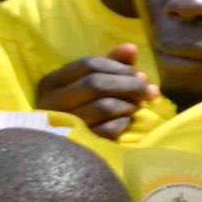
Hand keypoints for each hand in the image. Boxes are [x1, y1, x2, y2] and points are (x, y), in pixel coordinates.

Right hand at [33, 47, 153, 140]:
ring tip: (138, 106)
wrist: (63, 153)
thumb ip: (111, 64)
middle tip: (151, 91)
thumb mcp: (91, 82)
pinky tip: (126, 123)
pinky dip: (123, 124)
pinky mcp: (76, 144)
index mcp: (51, 82)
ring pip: (104, 107)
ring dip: (129, 105)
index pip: (89, 64)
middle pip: (96, 84)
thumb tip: (132, 48)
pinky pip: (108, 130)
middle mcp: (50, 102)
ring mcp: (62, 124)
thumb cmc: (80, 108)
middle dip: (130, 85)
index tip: (141, 74)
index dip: (120, 67)